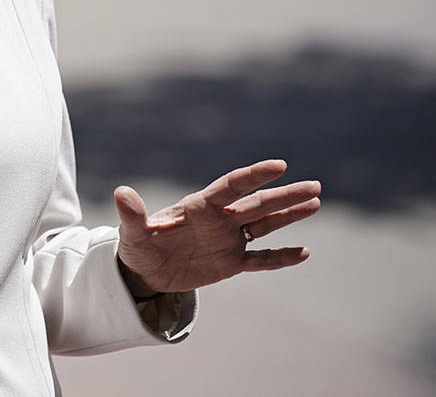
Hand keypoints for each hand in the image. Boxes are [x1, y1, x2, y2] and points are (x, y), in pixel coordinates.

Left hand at [114, 160, 320, 294]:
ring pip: (264, 226)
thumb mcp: (133, 233)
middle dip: (284, 196)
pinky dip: (280, 258)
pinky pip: (260, 260)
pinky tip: (303, 253)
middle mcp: (219, 220)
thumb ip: (133, 214)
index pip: (230, 187)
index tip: (279, 165)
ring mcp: (228, 241)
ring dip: (289, 216)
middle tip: (314, 185)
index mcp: (199, 207)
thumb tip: (121, 192)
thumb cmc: (138, 246)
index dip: (254, 175)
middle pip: (257, 204)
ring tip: (315, 202)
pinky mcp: (230, 264)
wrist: (144, 270)